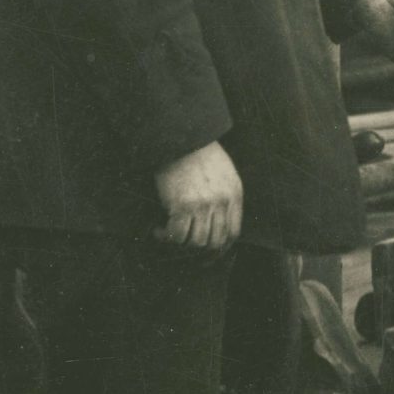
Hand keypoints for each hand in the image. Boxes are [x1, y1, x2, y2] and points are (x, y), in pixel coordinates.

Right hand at [154, 138, 242, 252]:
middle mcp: (221, 202)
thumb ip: (225, 197)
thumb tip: (218, 224)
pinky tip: (159, 231)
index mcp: (234, 194)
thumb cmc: (198, 153)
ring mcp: (202, 205)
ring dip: (182, 246)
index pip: (233, 233)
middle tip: (187, 255)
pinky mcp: (182, 205)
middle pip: (216, 242)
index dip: (221, 248)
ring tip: (170, 238)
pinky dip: (166, 238)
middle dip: (202, 254)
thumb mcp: (224, 173)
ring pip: (197, 243)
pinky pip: (177, 235)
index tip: (211, 254)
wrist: (180, 137)